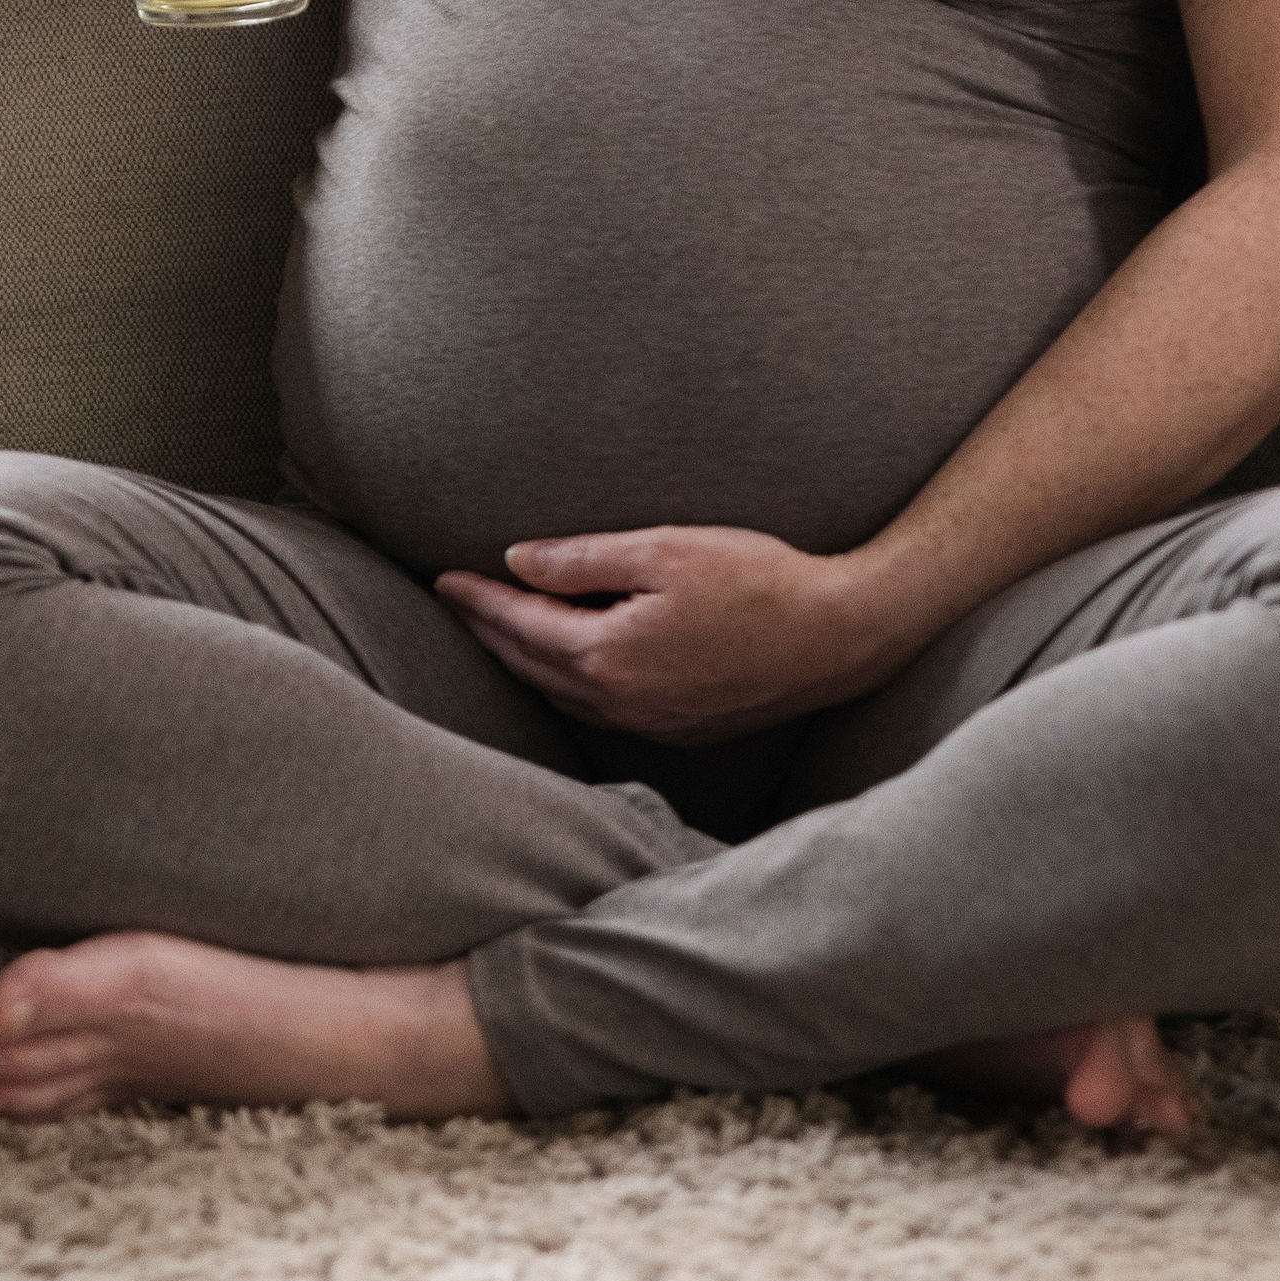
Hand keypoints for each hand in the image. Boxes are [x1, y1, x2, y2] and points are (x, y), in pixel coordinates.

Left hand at [434, 526, 909, 745]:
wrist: (836, 637)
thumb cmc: (756, 580)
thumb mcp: (665, 549)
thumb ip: (584, 559)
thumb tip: (518, 561)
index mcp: (609, 655)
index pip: (521, 624)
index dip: (478, 599)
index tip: (443, 579)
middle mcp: (621, 701)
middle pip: (532, 664)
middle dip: (489, 632)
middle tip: (456, 602)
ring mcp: (651, 723)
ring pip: (563, 693)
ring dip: (525, 661)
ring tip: (498, 631)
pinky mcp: (679, 730)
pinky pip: (599, 709)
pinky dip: (567, 683)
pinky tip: (567, 665)